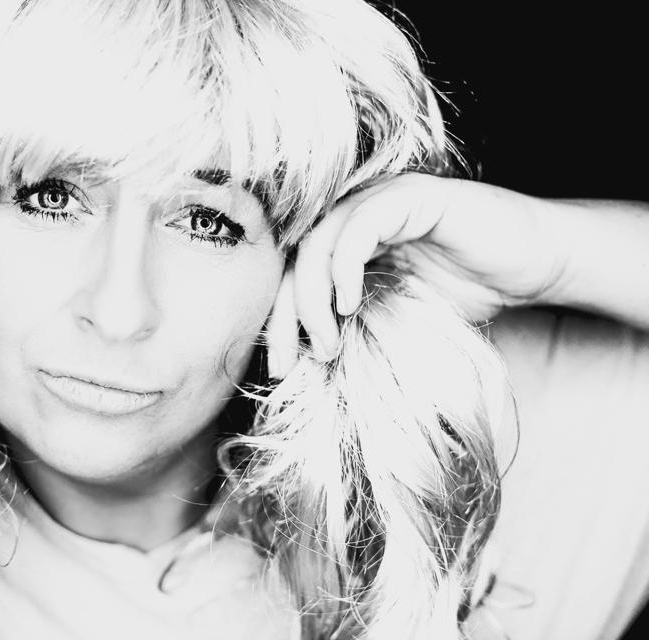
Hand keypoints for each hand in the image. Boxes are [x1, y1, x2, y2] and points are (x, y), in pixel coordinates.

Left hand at [266, 174, 566, 376]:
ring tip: (326, 341)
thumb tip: (309, 368)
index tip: (278, 367)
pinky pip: (360, 227)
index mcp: (347, 244)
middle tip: (288, 361)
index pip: (294, 277)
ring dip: (312, 297)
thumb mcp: (398, 320)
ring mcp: (382, 201)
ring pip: (319, 242)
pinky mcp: (411, 196)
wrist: (537, 264)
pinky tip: (348, 303)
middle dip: (285, 314)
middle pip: (296, 260)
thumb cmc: (471, 293)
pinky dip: (345, 265)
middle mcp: (357, 216)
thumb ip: (355, 328)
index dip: (279, 320)